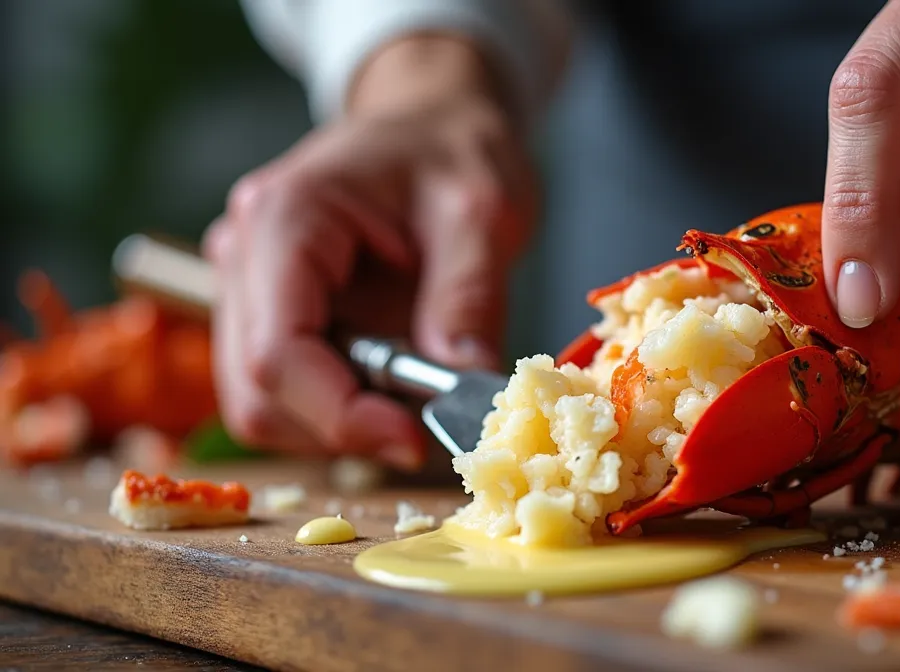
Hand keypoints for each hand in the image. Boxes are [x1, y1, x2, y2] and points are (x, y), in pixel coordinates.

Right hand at [204, 34, 535, 468]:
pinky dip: (337, 410)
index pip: (276, 353)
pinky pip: (282, 391)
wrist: (430, 120)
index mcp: (284, 218)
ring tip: (416, 401)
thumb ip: (469, 295)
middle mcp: (241, 255)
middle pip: (257, 392)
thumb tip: (466, 383)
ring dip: (339, 425)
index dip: (339, 415)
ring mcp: (245, 287)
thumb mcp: (482, 211)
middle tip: (426, 433)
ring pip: (262, 404)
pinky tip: (392, 391)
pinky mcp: (266, 313)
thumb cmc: (452, 147)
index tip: (415, 440)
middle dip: (341, 428)